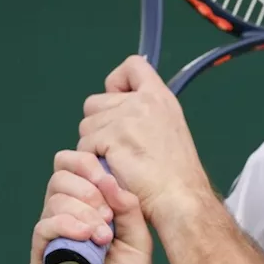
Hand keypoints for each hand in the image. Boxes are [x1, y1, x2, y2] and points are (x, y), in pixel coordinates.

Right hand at [29, 150, 153, 263]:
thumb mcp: (138, 242)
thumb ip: (129, 209)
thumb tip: (110, 178)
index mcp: (87, 209)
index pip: (75, 168)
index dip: (88, 165)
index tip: (108, 179)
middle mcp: (65, 219)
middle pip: (60, 177)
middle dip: (87, 187)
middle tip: (109, 215)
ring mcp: (51, 240)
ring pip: (53, 201)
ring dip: (82, 210)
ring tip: (104, 235)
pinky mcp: (40, 261)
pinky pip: (43, 230)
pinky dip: (66, 225)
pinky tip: (87, 236)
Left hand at [76, 55, 211, 219]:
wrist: (178, 198)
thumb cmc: (176, 175)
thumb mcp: (170, 129)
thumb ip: (146, 113)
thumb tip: (119, 108)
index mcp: (159, 97)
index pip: (133, 65)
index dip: (117, 82)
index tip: (120, 101)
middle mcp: (142, 102)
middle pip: (95, 102)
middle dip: (98, 125)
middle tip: (116, 147)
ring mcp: (125, 119)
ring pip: (86, 127)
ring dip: (93, 146)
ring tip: (116, 163)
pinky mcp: (110, 139)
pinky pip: (84, 146)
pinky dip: (92, 161)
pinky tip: (110, 172)